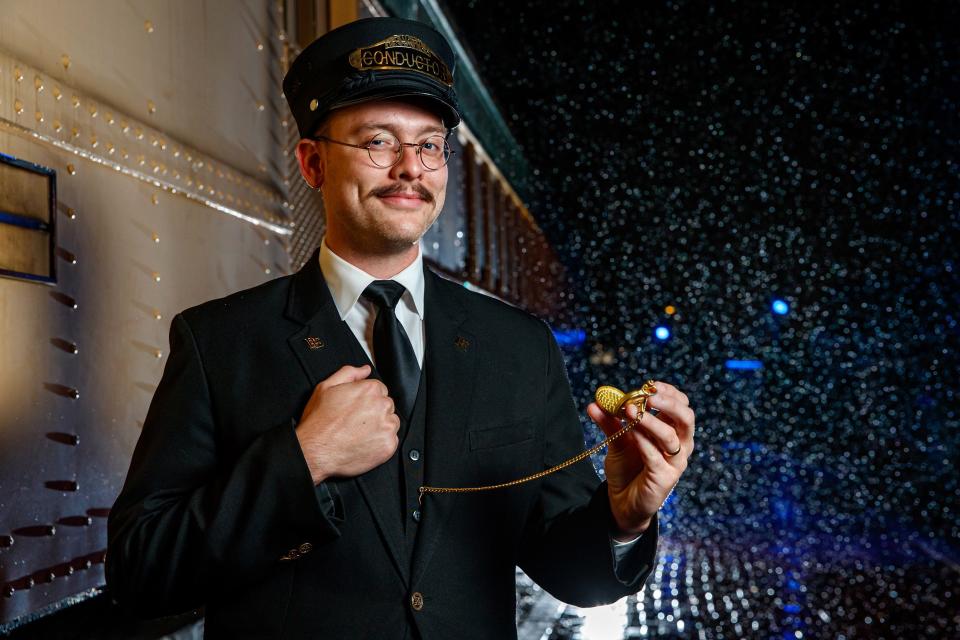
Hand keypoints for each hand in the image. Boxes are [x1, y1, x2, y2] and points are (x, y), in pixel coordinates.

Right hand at [295, 364, 400, 483]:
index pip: (380, 390)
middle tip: (355, 422)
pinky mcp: (388, 445)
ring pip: (391, 423)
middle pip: (386, 406)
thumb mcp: (326, 387)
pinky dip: (380, 443)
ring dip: (379, 427)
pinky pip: (391, 441)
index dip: (366, 400)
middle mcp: (381, 405)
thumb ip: (349, 373)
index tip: (357, 409)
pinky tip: (363, 443)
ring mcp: (387, 426)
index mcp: (370, 389)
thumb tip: (364, 370)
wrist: (315, 451)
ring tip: (358, 433)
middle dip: (374, 412)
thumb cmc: (319, 422)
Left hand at [587, 381, 694, 538]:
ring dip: (652, 421)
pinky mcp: (664, 479)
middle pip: (686, 418)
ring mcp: (674, 463)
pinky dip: (643, 441)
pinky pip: (656, 457)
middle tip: (648, 396)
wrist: (622, 501)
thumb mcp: (617, 440)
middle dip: (669, 403)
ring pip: (671, 437)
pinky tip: (631, 432)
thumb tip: (595, 402)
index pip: (682, 406)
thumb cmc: (627, 468)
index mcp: (673, 431)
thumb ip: (610, 422)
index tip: (650, 385)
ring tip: (632, 411)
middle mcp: (679, 446)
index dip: (669, 393)